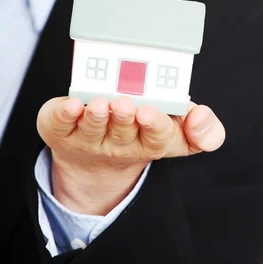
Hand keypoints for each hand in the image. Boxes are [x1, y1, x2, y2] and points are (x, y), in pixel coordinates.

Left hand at [37, 96, 224, 213]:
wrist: (95, 160)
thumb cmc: (142, 131)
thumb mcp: (179, 129)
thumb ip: (204, 127)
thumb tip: (201, 119)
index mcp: (150, 141)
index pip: (157, 137)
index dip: (154, 125)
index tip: (149, 112)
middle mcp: (119, 143)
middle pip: (122, 133)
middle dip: (123, 118)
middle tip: (123, 103)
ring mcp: (88, 139)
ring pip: (91, 130)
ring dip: (95, 117)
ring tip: (99, 104)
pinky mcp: (61, 131)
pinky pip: (59, 125)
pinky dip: (63, 114)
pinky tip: (70, 106)